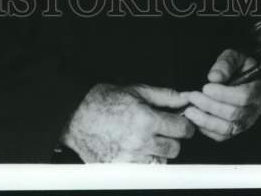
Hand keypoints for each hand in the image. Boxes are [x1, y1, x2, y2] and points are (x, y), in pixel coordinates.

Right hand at [61, 83, 195, 162]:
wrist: (76, 115)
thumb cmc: (104, 100)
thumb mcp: (135, 90)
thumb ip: (163, 96)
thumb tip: (184, 99)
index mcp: (145, 119)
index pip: (181, 129)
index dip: (185, 125)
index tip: (182, 123)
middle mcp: (140, 141)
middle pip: (175, 148)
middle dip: (172, 138)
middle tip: (162, 129)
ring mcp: (131, 158)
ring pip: (161, 160)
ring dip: (159, 151)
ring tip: (147, 138)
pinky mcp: (122, 168)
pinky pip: (145, 170)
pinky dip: (146, 160)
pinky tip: (137, 148)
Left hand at [183, 49, 260, 141]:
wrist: (252, 80)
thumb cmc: (242, 68)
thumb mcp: (236, 57)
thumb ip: (226, 64)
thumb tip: (214, 77)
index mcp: (257, 90)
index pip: (243, 97)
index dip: (223, 94)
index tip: (206, 87)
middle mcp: (253, 110)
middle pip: (233, 114)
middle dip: (209, 106)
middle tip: (192, 96)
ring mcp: (245, 122)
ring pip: (227, 129)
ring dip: (206, 121)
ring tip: (190, 110)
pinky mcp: (235, 130)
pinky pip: (222, 137)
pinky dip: (207, 130)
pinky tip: (196, 119)